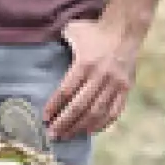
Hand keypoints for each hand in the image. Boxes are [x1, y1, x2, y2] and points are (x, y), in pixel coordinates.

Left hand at [43, 15, 139, 140]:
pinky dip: (103, 123)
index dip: (54, 107)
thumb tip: (39, 48)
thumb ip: (58, 42)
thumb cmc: (94, 31)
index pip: (66, 91)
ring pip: (97, 112)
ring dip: (81, 127)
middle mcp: (101, 75)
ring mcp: (115, 83)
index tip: (45, 118)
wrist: (125, 28)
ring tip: (68, 135)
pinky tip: (90, 131)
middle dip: (64, 123)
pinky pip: (115, 111)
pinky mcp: (126, 88)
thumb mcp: (73, 32)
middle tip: (53, 135)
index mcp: (85, 63)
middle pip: (80, 106)